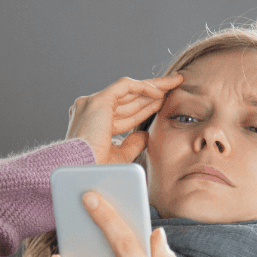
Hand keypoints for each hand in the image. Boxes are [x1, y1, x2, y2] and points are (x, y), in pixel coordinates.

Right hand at [66, 75, 183, 163]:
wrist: (82, 173)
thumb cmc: (97, 171)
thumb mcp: (120, 156)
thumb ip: (132, 143)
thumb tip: (146, 134)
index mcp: (92, 123)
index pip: (123, 111)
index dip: (145, 108)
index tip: (163, 104)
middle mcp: (90, 110)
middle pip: (128, 99)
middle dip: (151, 94)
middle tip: (173, 86)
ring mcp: (92, 104)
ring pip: (128, 89)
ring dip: (152, 86)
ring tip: (174, 82)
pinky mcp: (98, 101)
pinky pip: (125, 86)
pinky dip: (144, 87)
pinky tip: (160, 91)